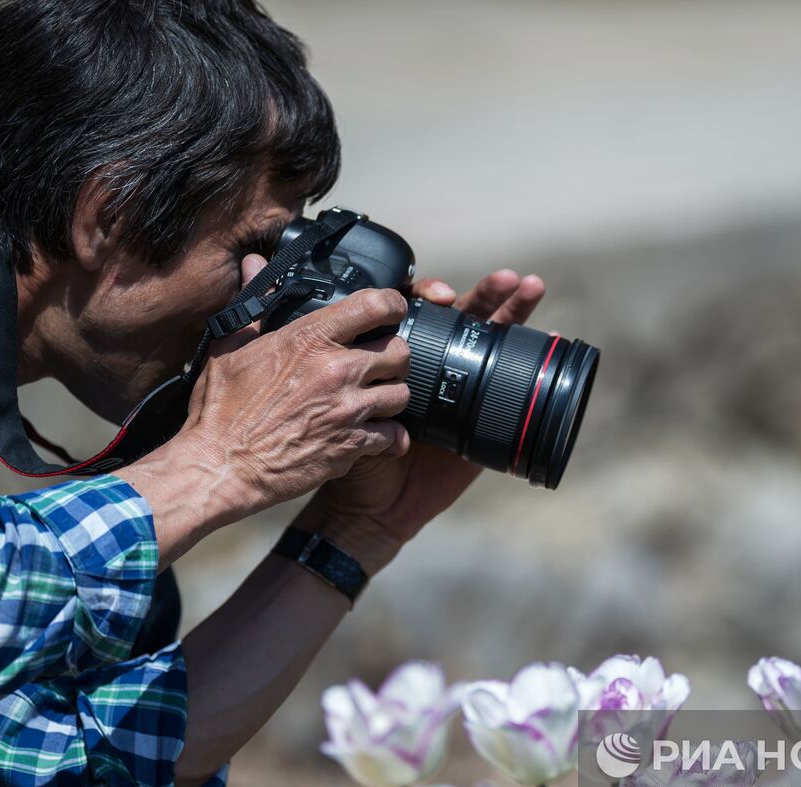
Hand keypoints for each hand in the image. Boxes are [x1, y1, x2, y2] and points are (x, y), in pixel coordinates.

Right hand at [118, 255, 413, 566]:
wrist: (219, 468)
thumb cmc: (220, 410)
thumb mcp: (229, 349)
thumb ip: (254, 305)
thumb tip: (253, 264)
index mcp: (309, 339)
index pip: (374, 304)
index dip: (392, 305)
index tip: (392, 311)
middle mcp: (336, 370)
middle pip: (400, 351)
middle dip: (393, 357)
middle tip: (380, 365)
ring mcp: (347, 409)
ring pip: (402, 394)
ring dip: (392, 397)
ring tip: (376, 401)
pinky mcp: (352, 445)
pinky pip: (395, 436)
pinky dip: (390, 439)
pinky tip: (377, 437)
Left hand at [297, 269, 546, 573]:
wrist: (349, 509)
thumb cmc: (317, 443)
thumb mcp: (291, 376)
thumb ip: (274, 319)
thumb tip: (253, 263)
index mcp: (388, 352)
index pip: (416, 309)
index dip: (429, 292)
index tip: (430, 290)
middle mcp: (428, 367)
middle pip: (462, 318)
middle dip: (486, 294)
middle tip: (503, 278)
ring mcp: (454, 393)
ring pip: (488, 344)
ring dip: (513, 314)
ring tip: (529, 290)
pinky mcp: (473, 424)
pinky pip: (503, 394)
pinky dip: (528, 367)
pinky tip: (547, 343)